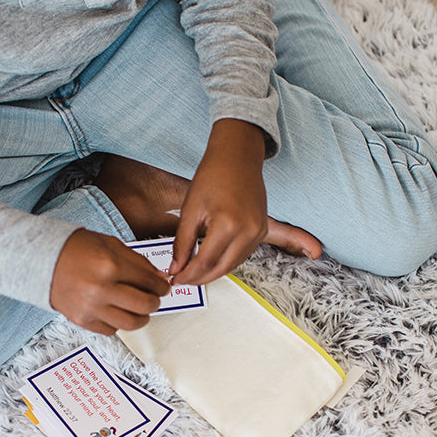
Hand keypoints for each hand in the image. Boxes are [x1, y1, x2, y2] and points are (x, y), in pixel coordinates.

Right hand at [50, 229, 170, 334]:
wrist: (41, 260)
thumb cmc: (76, 249)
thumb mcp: (110, 245)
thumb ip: (138, 262)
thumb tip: (160, 278)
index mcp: (109, 265)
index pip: (149, 282)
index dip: (161, 286)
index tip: (162, 287)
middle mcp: (100, 289)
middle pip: (145, 306)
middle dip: (155, 302)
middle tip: (153, 298)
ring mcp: (90, 308)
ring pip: (131, 323)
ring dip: (141, 317)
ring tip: (139, 309)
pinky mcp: (82, 320)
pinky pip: (112, 330)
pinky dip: (118, 323)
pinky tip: (116, 310)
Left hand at [169, 119, 267, 285]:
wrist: (237, 156)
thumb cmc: (212, 176)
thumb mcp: (190, 210)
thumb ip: (182, 243)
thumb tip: (175, 268)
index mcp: (228, 224)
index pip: (205, 262)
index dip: (188, 275)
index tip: (174, 279)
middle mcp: (248, 231)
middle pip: (221, 269)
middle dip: (200, 279)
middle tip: (182, 280)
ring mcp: (258, 232)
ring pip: (233, 265)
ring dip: (213, 272)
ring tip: (193, 273)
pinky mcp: (262, 230)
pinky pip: (243, 255)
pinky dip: (226, 262)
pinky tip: (211, 261)